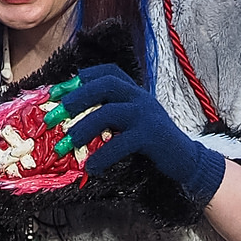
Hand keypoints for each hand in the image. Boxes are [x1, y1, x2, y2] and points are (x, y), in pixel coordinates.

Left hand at [48, 66, 226, 213]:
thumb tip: (76, 117)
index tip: (58, 90)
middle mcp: (140, 97)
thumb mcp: (133, 121)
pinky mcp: (151, 136)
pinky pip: (121, 143)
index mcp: (135, 91)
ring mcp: (147, 115)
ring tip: (66, 144)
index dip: (81, 78)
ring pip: (109, 112)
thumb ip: (113, 113)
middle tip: (54, 115)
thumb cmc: (154, 143)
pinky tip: (91, 167)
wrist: (186, 160)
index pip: (107, 72)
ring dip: (83, 128)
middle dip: (76, 98)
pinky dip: (103, 156)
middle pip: (104, 86)